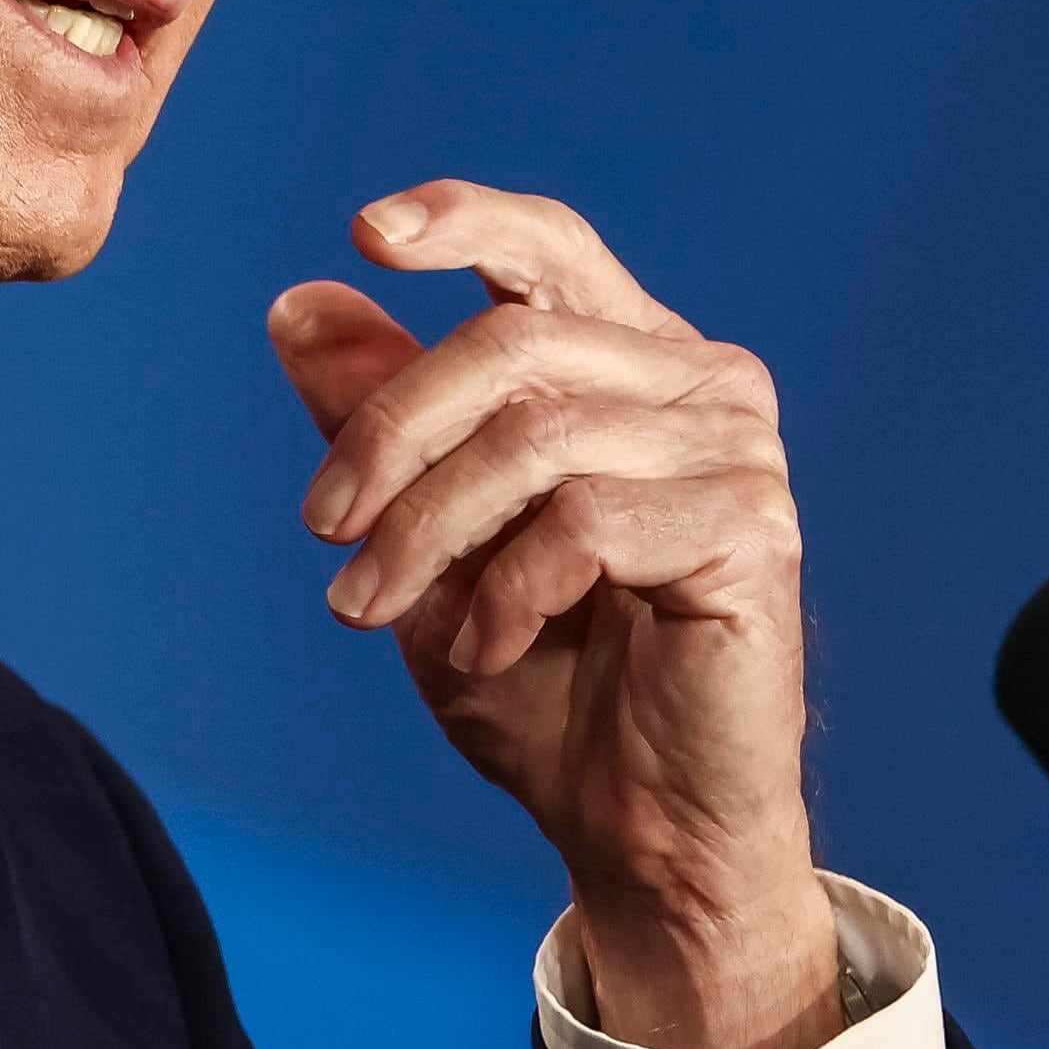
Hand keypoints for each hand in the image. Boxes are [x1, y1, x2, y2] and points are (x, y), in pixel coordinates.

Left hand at [269, 180, 841, 1048]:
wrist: (638, 828)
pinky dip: (507, 592)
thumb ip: (377, 421)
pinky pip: (586, 523)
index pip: (549, 248)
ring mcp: (736, 452)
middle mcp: (699, 382)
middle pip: (512, 343)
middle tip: (323, 530)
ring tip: (371, 607)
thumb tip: (298, 304)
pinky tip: (487, 649)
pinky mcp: (750, 531)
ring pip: (536, 437)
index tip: (369, 233)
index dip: (464, 220)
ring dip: (426, 530)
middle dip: (389, 433)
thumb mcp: (427, 539)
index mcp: (629, 359)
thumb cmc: (546, 683)